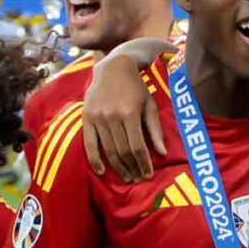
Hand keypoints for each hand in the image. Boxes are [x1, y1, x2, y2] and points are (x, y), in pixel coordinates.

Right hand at [82, 55, 165, 181]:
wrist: (113, 68)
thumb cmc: (137, 87)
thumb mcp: (150, 105)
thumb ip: (155, 129)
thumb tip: (162, 153)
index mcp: (130, 113)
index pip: (138, 146)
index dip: (143, 163)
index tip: (148, 175)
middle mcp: (112, 116)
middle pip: (122, 150)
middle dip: (132, 167)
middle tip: (138, 179)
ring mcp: (97, 118)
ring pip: (108, 149)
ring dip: (118, 167)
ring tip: (127, 177)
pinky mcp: (86, 118)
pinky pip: (89, 143)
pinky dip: (95, 159)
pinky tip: (102, 171)